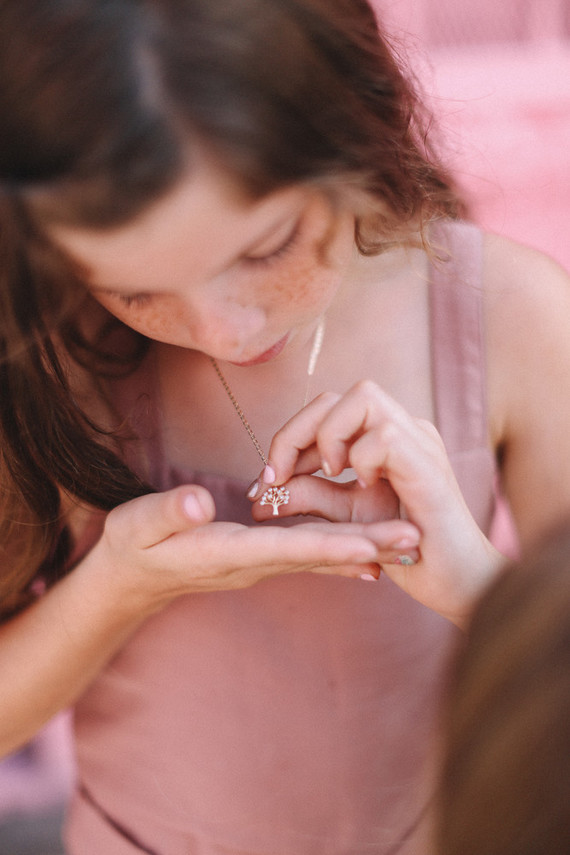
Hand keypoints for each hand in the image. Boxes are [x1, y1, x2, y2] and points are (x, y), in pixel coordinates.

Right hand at [93, 482, 419, 609]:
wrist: (131, 579)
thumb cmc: (133, 546)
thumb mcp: (139, 524)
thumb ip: (168, 513)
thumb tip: (198, 502)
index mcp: (228, 552)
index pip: (288, 548)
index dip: (331, 546)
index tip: (372, 545)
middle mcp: (254, 562)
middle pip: (320, 556)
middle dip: (369, 548)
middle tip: (417, 540)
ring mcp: (261, 563)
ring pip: (322, 557)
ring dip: (367, 550)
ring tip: (411, 544)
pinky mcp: (262, 557)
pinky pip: (311, 555)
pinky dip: (343, 554)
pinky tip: (372, 556)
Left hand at [249, 382, 503, 624]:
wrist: (459, 583)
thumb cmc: (409, 550)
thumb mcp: (346, 519)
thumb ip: (309, 497)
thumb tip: (262, 494)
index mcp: (383, 438)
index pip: (328, 408)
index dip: (291, 436)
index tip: (270, 477)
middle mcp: (404, 430)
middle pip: (339, 395)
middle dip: (297, 432)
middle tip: (280, 477)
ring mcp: (420, 442)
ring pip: (363, 397)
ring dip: (329, 436)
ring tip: (330, 476)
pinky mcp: (429, 466)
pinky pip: (386, 437)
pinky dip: (362, 459)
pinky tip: (365, 488)